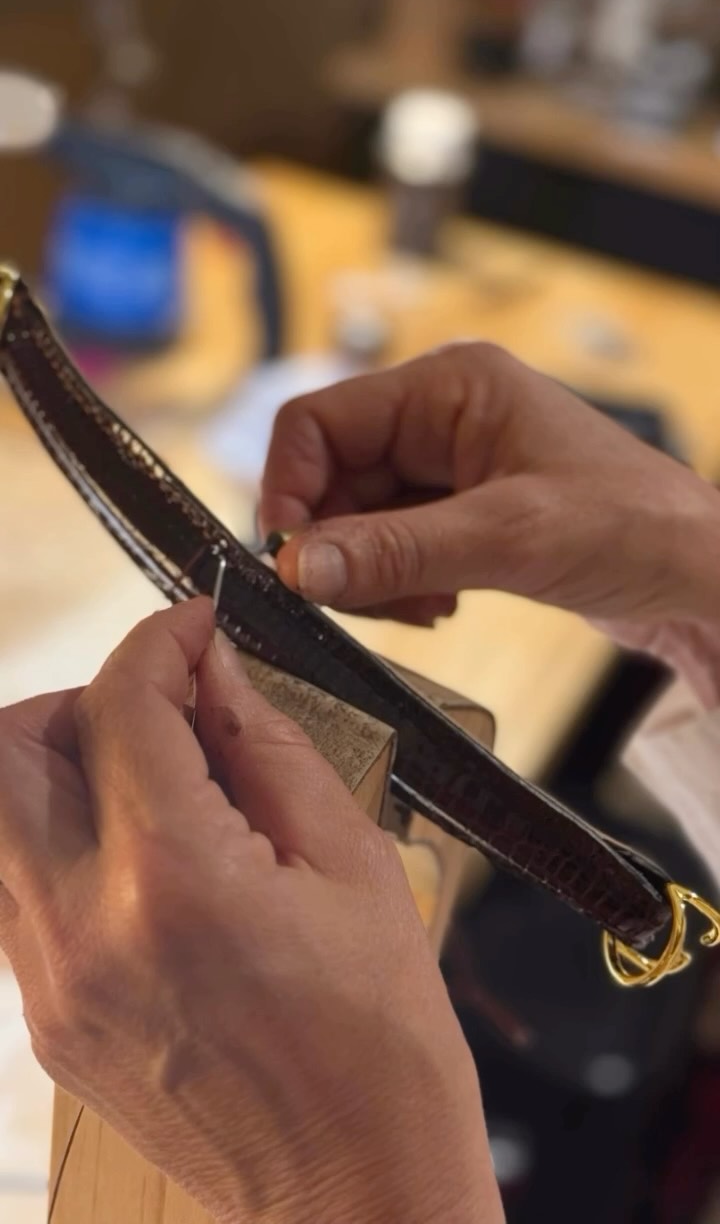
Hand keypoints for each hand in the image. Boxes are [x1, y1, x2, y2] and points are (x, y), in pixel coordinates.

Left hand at [0, 600, 499, 1223]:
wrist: (353, 1193)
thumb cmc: (380, 1044)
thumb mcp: (353, 864)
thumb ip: (269, 747)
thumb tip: (216, 671)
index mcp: (176, 881)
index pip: (123, 705)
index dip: (163, 642)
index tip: (197, 628)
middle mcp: (84, 930)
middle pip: (9, 751)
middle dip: (85, 696)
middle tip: (162, 704)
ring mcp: (51, 984)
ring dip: (64, 765)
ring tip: (156, 777)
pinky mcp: (47, 1018)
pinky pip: (17, 888)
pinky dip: (65, 837)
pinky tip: (148, 852)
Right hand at [260, 342, 719, 651]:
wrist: (701, 572)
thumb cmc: (634, 525)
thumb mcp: (509, 537)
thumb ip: (396, 551)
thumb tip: (299, 565)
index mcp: (449, 386)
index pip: (319, 423)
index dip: (290, 492)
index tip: (291, 562)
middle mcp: (442, 417)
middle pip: (333, 477)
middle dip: (338, 545)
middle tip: (361, 600)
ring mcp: (453, 467)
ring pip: (360, 519)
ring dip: (371, 571)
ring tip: (423, 604)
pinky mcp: (465, 512)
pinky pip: (395, 546)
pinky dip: (400, 583)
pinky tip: (442, 605)